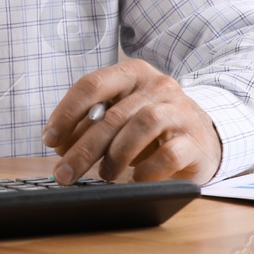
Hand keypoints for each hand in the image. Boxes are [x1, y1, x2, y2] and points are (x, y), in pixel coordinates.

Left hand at [41, 58, 222, 184]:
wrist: (205, 136)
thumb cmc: (152, 128)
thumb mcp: (119, 119)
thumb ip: (90, 126)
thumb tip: (60, 146)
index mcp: (133, 73)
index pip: (92, 84)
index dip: (66, 112)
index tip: (49, 139)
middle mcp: (158, 86)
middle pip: (113, 114)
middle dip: (83, 148)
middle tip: (64, 173)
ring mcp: (180, 111)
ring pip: (142, 127)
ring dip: (116, 156)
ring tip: (105, 175)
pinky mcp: (196, 141)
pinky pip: (169, 155)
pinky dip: (147, 170)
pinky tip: (136, 179)